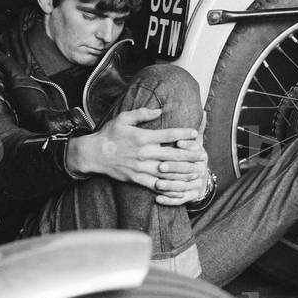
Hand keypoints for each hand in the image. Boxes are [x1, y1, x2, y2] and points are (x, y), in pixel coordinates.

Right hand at [66, 108, 204, 194]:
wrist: (93, 154)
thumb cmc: (110, 134)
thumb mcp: (123, 118)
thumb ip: (142, 113)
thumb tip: (159, 110)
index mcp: (142, 137)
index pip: (168, 135)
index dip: (183, 134)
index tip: (195, 134)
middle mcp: (144, 153)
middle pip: (173, 155)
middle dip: (190, 155)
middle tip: (203, 155)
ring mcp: (141, 167)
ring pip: (168, 171)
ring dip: (184, 172)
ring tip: (197, 172)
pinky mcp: (137, 179)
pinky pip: (156, 185)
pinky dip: (169, 187)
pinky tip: (181, 187)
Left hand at [154, 137, 209, 205]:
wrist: (198, 176)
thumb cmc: (185, 155)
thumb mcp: (189, 144)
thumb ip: (181, 133)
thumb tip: (173, 114)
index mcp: (200, 154)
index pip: (196, 149)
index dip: (187, 145)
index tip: (177, 142)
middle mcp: (201, 169)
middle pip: (189, 169)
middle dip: (174, 167)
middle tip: (160, 167)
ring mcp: (197, 183)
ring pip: (184, 186)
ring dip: (170, 186)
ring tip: (157, 184)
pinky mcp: (192, 195)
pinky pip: (181, 199)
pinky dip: (169, 200)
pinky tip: (158, 199)